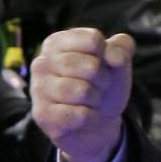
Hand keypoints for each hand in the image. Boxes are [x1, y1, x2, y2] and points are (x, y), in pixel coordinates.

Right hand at [31, 28, 133, 161]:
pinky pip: (78, 115)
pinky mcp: (42, 115)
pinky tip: (84, 116)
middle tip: (97, 86)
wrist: (98, 122)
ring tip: (89, 100)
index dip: (108, 56)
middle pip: (90, 66)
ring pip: (82, 91)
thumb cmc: (103, 83)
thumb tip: (114, 57)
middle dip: (104, 80)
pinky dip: (90, 117)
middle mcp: (41, 62)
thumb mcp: (118, 59)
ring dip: (96, 99)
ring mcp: (38, 89)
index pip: (93, 40)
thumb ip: (122, 47)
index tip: (101, 64)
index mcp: (57, 42)